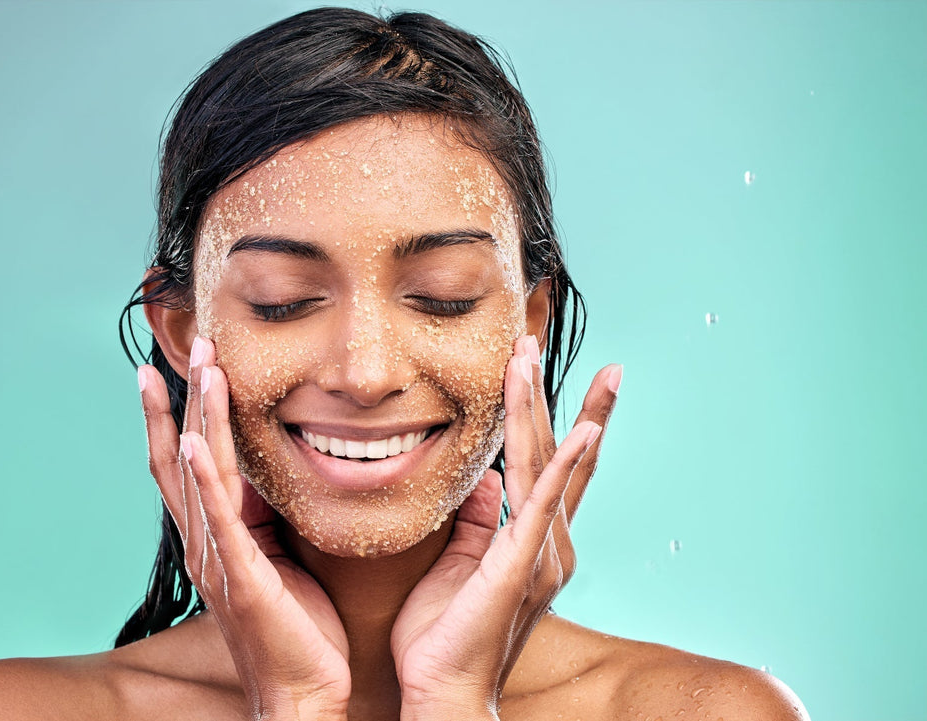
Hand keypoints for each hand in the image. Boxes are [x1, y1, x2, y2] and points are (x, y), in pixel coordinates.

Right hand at [138, 337, 350, 720]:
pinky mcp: (240, 576)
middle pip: (182, 454)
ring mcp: (217, 558)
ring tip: (197, 367)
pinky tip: (194, 439)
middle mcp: (205, 541)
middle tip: (193, 344)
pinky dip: (201, 475)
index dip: (182, 411)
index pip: (189, 460)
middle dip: (186, 396)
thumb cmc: (297, 627)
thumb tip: (273, 470)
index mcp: (217, 534)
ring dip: (195, 415)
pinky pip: (216, 517)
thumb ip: (266, 514)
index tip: (182, 364)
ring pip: (196, 472)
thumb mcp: (281, 555)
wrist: (303, 690)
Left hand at [391, 335, 621, 719]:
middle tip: (532, 339)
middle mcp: (548, 542)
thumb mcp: (463, 562)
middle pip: (554, 452)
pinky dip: (566, 463)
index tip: (532, 368)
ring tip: (529, 356)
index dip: (544, 414)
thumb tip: (487, 479)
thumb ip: (480, 519)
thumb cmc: (444, 635)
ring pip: (544, 462)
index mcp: (531, 541)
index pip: (543, 464)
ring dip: (538, 406)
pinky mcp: (523, 564)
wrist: (444, 690)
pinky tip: (582, 429)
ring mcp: (541, 552)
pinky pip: (544, 503)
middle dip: (544, 393)